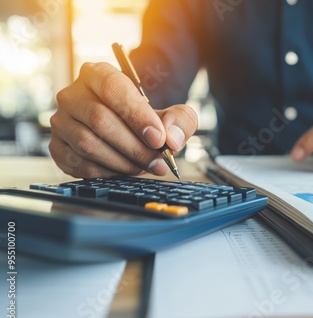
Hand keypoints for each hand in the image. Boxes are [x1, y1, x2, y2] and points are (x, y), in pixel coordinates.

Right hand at [50, 62, 197, 177]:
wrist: (127, 129)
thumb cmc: (146, 119)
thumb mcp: (171, 113)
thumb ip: (180, 120)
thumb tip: (172, 138)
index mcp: (98, 74)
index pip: (112, 89)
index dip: (137, 116)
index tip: (158, 138)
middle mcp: (73, 95)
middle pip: (100, 120)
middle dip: (134, 146)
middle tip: (157, 161)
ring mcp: (61, 122)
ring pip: (88, 144)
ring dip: (122, 162)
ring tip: (144, 166)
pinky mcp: (57, 147)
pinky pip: (79, 164)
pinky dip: (107, 172)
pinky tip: (125, 170)